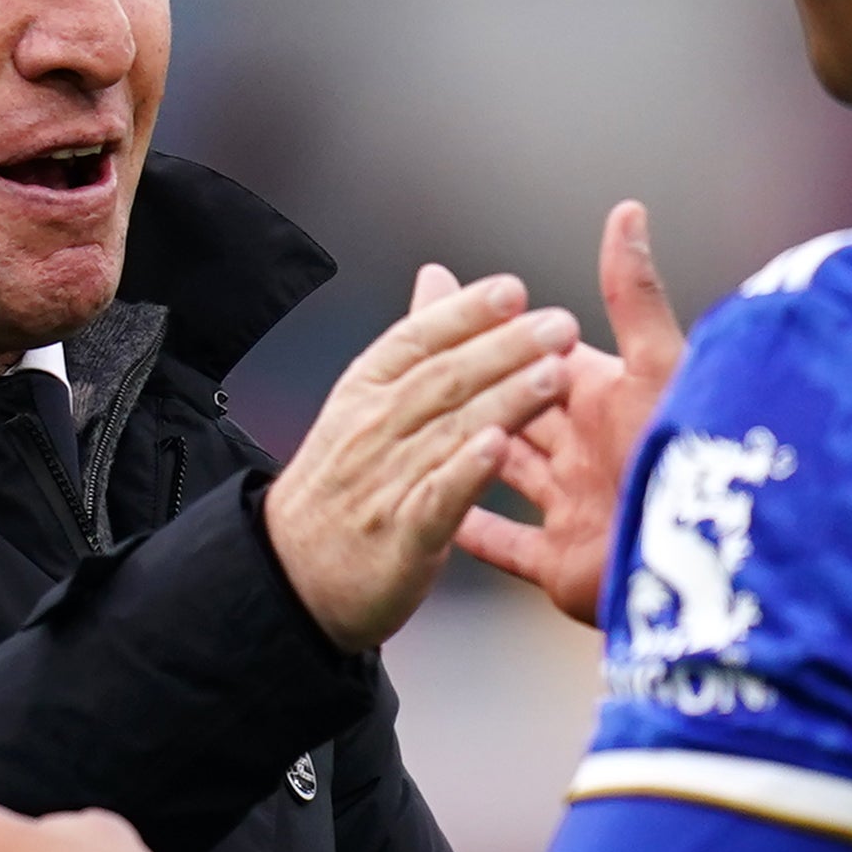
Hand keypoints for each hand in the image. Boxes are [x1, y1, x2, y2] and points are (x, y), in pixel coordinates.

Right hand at [267, 272, 580, 650]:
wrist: (291, 574)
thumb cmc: (344, 482)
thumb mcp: (365, 402)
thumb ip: (416, 342)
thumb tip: (438, 277)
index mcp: (369, 390)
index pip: (419, 339)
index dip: (466, 314)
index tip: (512, 291)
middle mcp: (376, 428)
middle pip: (445, 379)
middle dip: (506, 349)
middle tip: (560, 325)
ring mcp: (388, 482)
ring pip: (451, 432)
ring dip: (504, 400)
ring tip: (552, 375)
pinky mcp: (404, 537)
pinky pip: (439, 498)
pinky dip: (467, 472)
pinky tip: (498, 450)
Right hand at [456, 202, 683, 625]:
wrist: (704, 558)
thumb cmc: (687, 453)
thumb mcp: (655, 363)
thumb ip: (633, 293)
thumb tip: (628, 209)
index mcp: (607, 401)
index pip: (547, 358)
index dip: (512, 335)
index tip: (469, 308)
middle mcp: (586, 451)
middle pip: (522, 410)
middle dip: (483, 387)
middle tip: (429, 362)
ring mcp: (572, 508)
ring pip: (506, 471)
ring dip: (470, 446)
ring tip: (418, 428)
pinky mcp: (560, 564)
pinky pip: (505, 546)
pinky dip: (473, 529)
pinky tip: (436, 509)